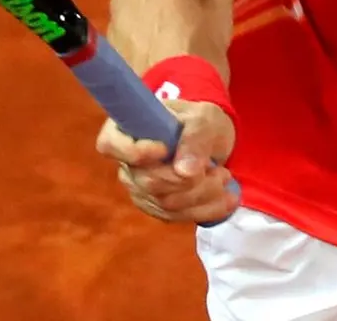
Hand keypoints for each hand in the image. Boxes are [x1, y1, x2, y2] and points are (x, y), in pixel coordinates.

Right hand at [95, 99, 238, 224]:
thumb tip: (185, 172)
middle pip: (149, 182)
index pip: (110, 145)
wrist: (209, 138)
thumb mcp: (203, 119)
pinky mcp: (155, 205)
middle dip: (190, 180)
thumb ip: (194, 139)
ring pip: (166, 203)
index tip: (165, 149)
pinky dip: (206, 210)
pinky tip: (227, 200)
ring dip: (203, 195)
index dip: (136, 152)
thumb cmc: (199, 121)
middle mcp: (126, 162)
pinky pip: (176, 216)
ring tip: (225, 178)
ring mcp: (139, 187)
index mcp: (125, 129)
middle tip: (221, 170)